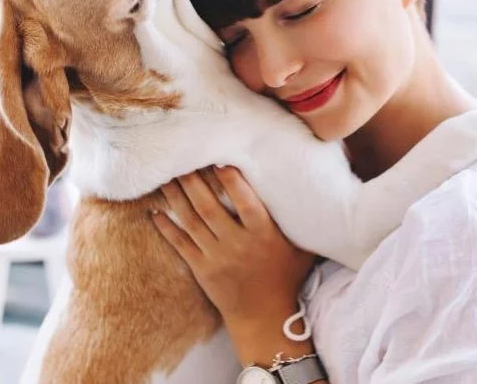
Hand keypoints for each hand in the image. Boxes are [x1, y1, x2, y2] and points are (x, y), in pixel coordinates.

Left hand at [151, 166, 316, 364]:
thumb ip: (303, 225)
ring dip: (177, 198)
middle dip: (194, 181)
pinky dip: (167, 228)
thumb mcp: (302, 251)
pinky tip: (154, 212)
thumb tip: (321, 195)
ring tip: (166, 176)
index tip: (220, 160)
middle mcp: (238, 244)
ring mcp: (217, 258)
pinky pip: (180, 245)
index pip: (246, 202)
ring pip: (192, 221)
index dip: (232, 181)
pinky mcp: (202, 270)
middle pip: (210, 207)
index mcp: (264, 235)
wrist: (264, 318)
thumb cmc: (286, 279)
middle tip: (181, 158)